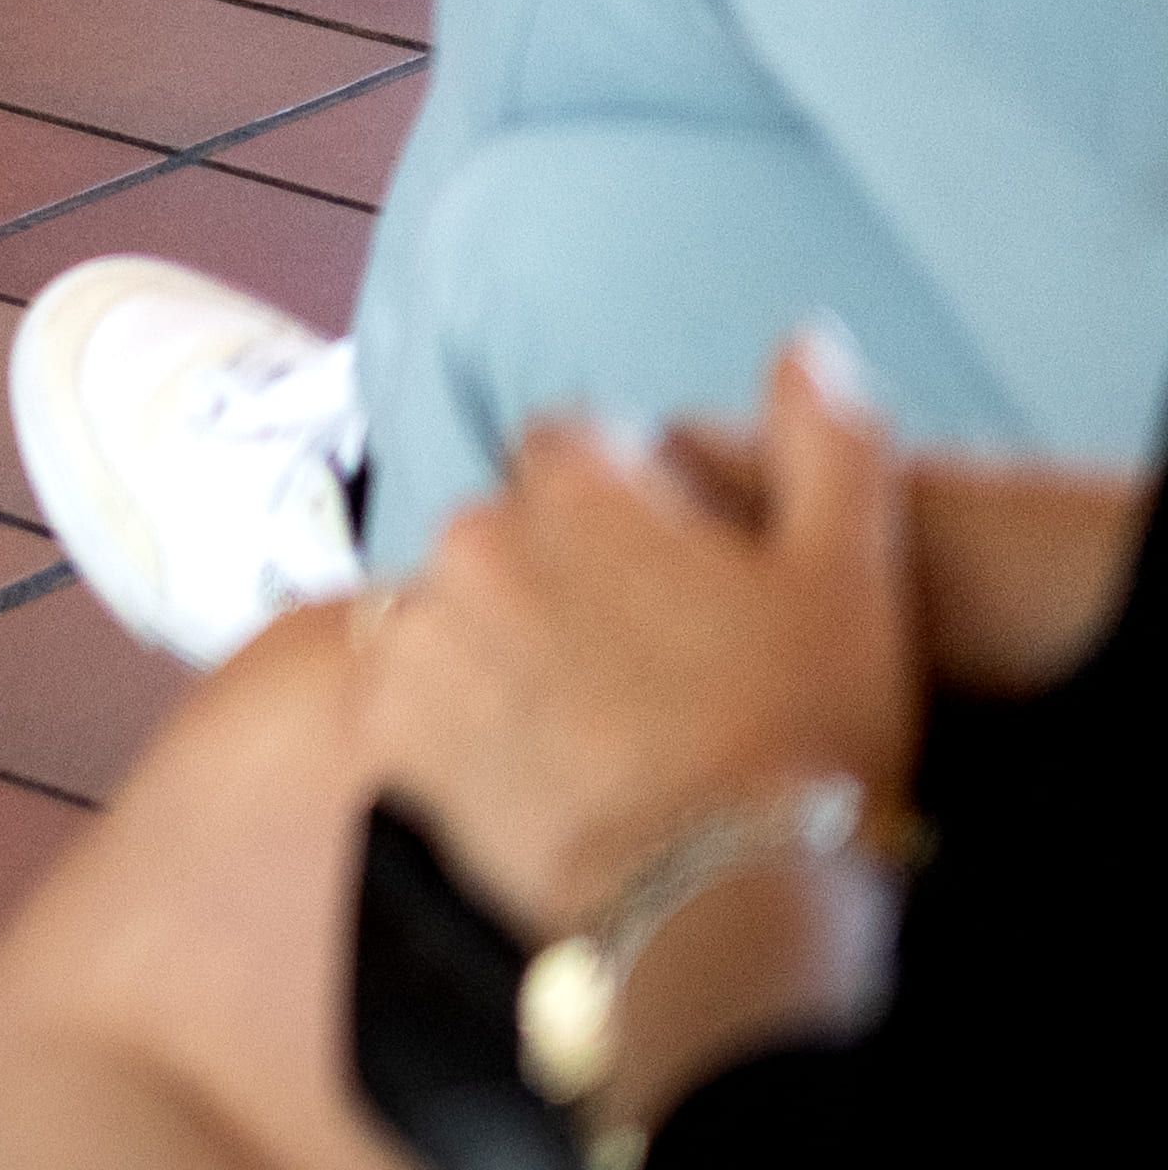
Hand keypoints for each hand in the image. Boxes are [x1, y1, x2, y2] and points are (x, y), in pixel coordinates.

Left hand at [357, 334, 924, 936]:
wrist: (725, 896)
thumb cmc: (803, 731)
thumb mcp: (851, 574)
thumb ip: (830, 441)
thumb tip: (808, 343)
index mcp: (572, 485)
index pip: (572, 448)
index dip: (628, 509)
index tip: (675, 583)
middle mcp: (473, 536)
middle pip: (507, 531)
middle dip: (558, 577)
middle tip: (638, 671)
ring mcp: (421, 631)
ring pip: (454, 610)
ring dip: (497, 645)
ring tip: (586, 725)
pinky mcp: (387, 724)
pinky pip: (406, 694)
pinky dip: (449, 717)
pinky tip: (527, 761)